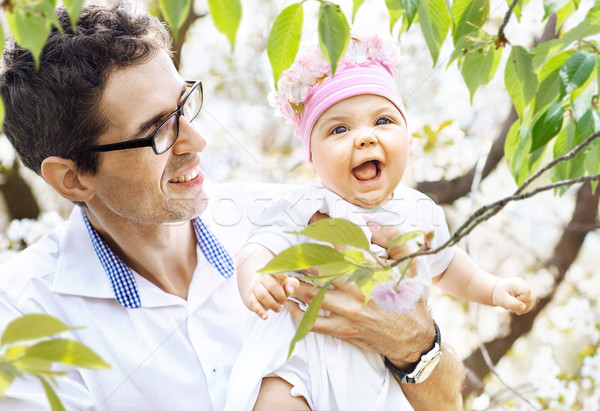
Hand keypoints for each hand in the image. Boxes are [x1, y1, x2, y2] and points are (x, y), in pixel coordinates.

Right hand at [244, 273, 298, 319]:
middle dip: (281, 296)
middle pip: (272, 286)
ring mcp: (254, 287)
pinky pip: (254, 304)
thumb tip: (290, 290)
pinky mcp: (250, 297)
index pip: (276, 272)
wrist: (261, 289)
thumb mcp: (287, 284)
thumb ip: (292, 284)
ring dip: (273, 304)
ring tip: (279, 309)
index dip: (282, 276)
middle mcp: (262, 278)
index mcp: (272, 272)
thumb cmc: (278, 286)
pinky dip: (260, 311)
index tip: (286, 281)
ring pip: (263, 295)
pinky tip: (266, 317)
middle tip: (284, 302)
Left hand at [287, 219, 435, 367]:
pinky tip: (289, 303)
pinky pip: (312, 322)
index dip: (323, 230)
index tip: (311, 220)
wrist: (414, 336)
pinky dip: (297, 313)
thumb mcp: (410, 263)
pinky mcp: (342, 329)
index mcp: (369, 269)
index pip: (340, 244)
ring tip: (282, 275)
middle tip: (287, 251)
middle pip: (316, 269)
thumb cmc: (409, 298)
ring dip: (293, 283)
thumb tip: (373, 225)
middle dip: (299, 258)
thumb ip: (394, 239)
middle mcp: (354, 288)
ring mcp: (346, 310)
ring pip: (309, 294)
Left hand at [492, 277, 535, 314]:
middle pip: (531, 297)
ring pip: (532, 301)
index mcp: (517, 283)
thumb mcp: (503, 299)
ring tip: (515, 309)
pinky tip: (518, 309)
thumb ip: (512, 304)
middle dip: (522, 305)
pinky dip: (525, 307)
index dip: (522, 299)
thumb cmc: (499, 295)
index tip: (513, 300)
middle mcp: (524, 284)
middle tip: (512, 306)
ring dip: (524, 308)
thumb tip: (524, 307)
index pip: (527, 292)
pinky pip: (531, 302)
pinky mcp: (528, 294)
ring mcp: (527, 288)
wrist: (498, 293)